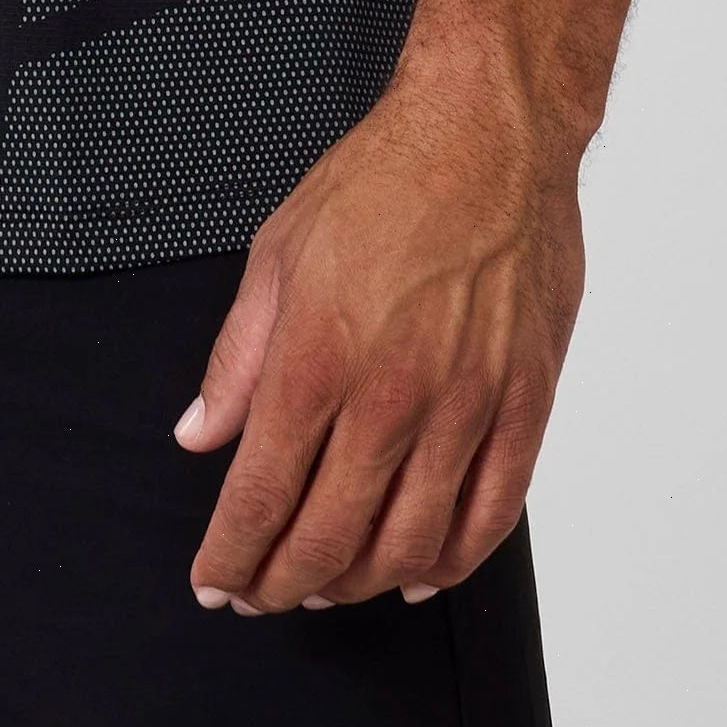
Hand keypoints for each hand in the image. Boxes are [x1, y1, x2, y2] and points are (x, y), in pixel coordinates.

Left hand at [177, 49, 582, 613]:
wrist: (486, 134)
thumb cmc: (381, 180)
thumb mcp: (277, 252)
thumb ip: (236, 357)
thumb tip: (201, 434)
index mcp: (318, 355)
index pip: (263, 493)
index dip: (233, 554)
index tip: (215, 580)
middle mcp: (392, 394)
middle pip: (331, 536)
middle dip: (284, 582)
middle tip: (262, 592)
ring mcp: (466, 406)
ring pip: (410, 544)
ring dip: (360, 582)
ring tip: (328, 585)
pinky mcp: (524, 404)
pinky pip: (489, 516)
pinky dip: (450, 562)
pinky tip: (419, 571)